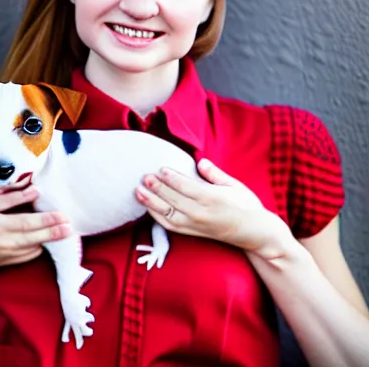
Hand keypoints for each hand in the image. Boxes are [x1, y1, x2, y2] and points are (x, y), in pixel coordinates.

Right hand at [0, 182, 70, 277]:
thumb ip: (7, 198)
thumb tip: (30, 190)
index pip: (26, 222)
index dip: (45, 219)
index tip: (60, 214)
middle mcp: (6, 242)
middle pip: (36, 236)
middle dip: (55, 231)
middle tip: (70, 225)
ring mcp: (10, 255)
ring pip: (36, 246)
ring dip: (50, 239)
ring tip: (64, 231)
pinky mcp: (12, 262)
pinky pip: (31, 254)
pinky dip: (39, 246)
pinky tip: (44, 239)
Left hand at [136, 158, 292, 254]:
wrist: (257, 234)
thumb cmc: (247, 205)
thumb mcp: (235, 185)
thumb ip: (215, 174)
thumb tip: (200, 162)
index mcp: (213, 199)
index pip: (187, 188)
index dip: (172, 178)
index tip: (160, 168)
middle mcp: (203, 214)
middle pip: (175, 200)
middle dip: (157, 188)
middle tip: (143, 176)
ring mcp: (197, 225)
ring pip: (169, 215)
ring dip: (152, 203)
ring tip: (138, 191)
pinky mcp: (195, 233)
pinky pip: (172, 226)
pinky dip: (158, 218)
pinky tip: (148, 207)